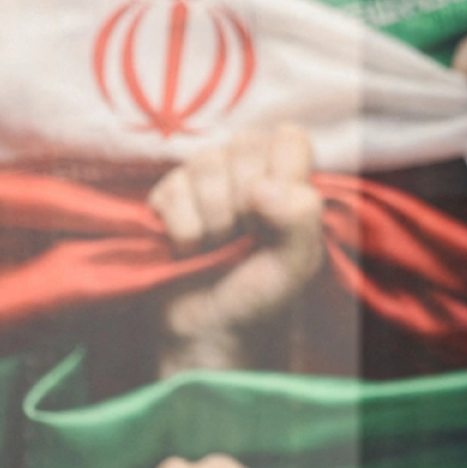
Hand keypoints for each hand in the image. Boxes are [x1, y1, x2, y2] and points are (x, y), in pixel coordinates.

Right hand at [148, 124, 322, 375]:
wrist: (211, 330)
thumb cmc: (262, 294)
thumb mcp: (299, 262)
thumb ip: (301, 218)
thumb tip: (262, 186)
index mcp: (287, 176)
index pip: (289, 137)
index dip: (282, 173)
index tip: (277, 215)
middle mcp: (246, 167)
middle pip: (245, 144)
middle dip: (247, 201)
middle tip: (247, 236)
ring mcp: (203, 177)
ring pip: (206, 163)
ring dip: (216, 219)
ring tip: (220, 246)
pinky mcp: (166, 195)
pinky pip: (172, 192)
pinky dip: (185, 231)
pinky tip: (192, 249)